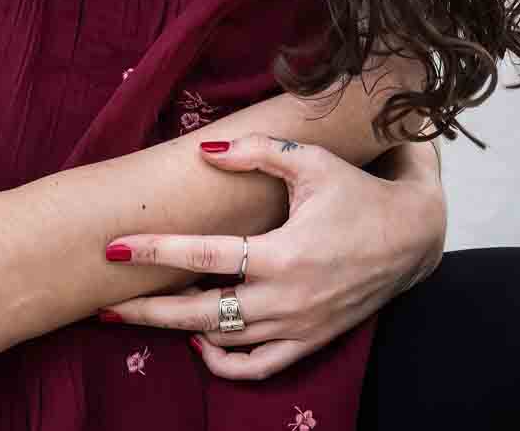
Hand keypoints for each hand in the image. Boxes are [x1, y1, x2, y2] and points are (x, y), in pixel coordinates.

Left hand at [100, 134, 445, 379]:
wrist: (414, 236)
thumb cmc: (357, 192)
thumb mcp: (310, 161)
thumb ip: (256, 152)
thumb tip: (202, 152)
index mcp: (283, 254)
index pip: (204, 256)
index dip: (156, 250)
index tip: (114, 248)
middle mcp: (288, 299)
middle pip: (202, 313)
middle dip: (148, 311)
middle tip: (105, 304)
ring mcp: (299, 326)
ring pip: (225, 342)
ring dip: (180, 331)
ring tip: (140, 312)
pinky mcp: (311, 341)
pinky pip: (259, 367)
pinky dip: (225, 362)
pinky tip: (199, 340)